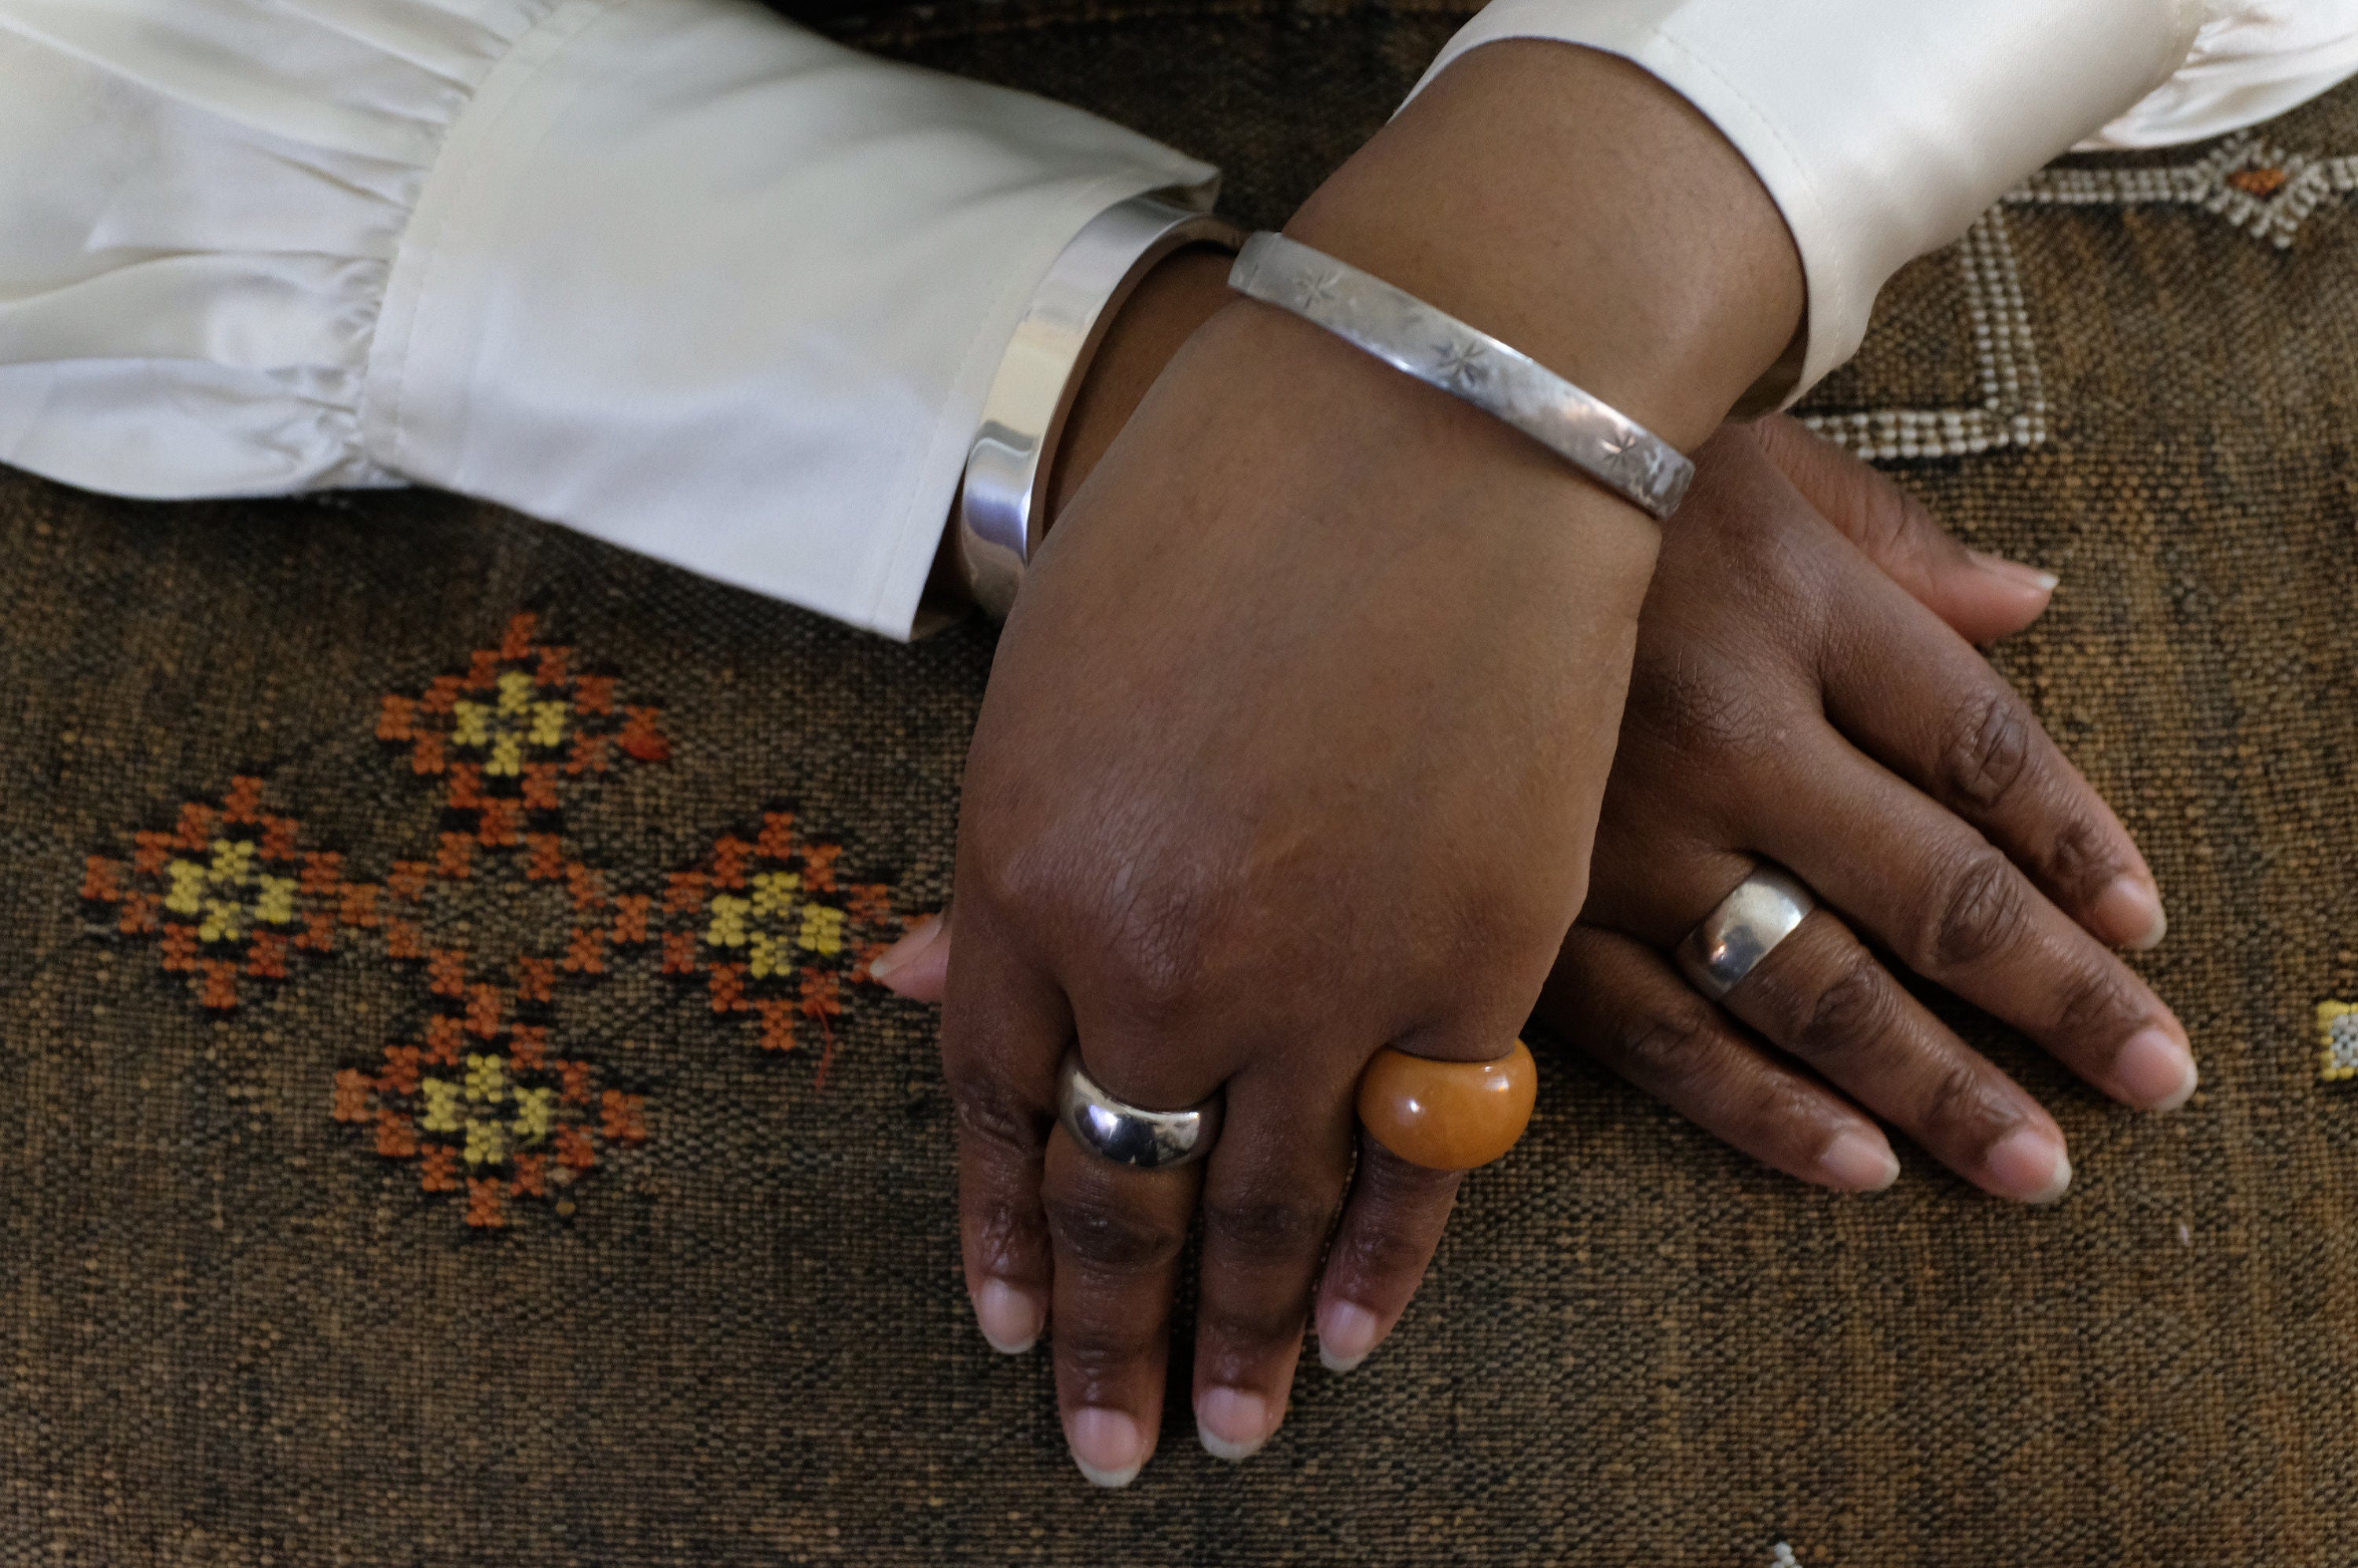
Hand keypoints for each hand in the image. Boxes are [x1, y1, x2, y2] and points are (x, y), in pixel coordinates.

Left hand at [897, 43, 1803, 1485]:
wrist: (1438, 413)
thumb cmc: (1224, 503)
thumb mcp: (1058, 669)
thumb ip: (1015, 855)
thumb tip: (928, 985)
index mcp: (1025, 870)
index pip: (993, 1106)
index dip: (1003, 1230)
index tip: (1012, 1325)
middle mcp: (1156, 959)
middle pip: (1120, 1192)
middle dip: (1108, 1336)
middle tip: (1106, 1447)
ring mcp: (1320, 974)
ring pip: (1265, 1209)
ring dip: (1243, 1337)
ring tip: (1227, 1435)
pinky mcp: (1476, 964)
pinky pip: (1421, 1156)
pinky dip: (1387, 1258)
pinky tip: (1356, 1334)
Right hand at [1543, 417, 2188, 1201]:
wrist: (1367, 497)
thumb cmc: (1573, 471)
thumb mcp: (1751, 464)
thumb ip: (1894, 539)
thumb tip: (2031, 601)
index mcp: (1788, 599)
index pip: (1976, 742)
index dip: (2074, 839)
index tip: (2142, 924)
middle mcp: (1720, 726)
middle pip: (1928, 887)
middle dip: (2056, 996)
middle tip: (2150, 1079)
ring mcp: (1616, 834)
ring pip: (1807, 987)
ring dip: (1935, 1085)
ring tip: (2033, 1164)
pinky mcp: (1523, 914)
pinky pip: (1657, 1036)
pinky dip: (1762, 1111)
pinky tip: (1856, 1166)